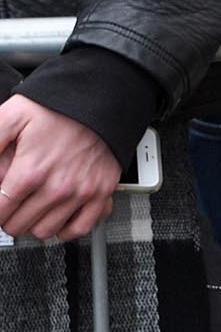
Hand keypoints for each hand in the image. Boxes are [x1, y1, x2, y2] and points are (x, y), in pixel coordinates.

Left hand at [0, 97, 122, 241]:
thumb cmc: (57, 107)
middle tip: (9, 206)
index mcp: (31, 170)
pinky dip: (64, 229)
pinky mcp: (101, 193)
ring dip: (32, 225)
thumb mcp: (11, 116)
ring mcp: (81, 193)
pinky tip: (56, 218)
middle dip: (9, 218)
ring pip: (45, 231)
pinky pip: (79, 228)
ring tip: (29, 211)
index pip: (1, 210)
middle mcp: (57, 187)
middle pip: (20, 225)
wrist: (99, 99)